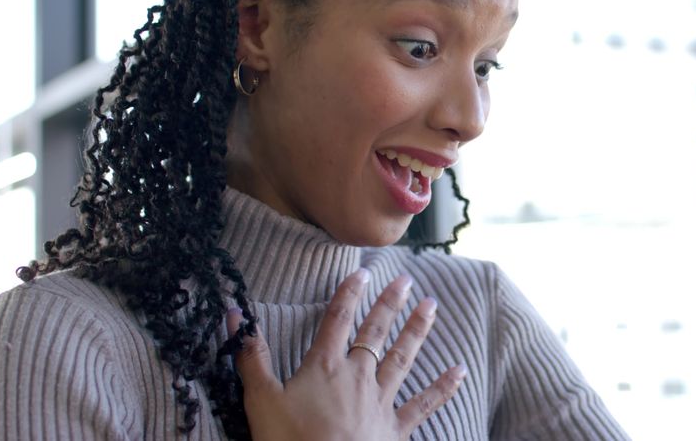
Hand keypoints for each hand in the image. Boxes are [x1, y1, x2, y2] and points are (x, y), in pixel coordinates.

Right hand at [226, 269, 465, 440]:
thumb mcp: (260, 399)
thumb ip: (251, 356)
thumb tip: (235, 314)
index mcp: (324, 366)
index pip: (338, 319)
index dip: (350, 293)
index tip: (364, 270)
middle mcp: (357, 376)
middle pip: (376, 331)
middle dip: (391, 303)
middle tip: (406, 279)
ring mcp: (379, 401)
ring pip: (403, 357)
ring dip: (418, 330)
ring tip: (432, 306)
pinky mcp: (394, 428)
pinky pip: (423, 404)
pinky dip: (443, 388)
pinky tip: (460, 371)